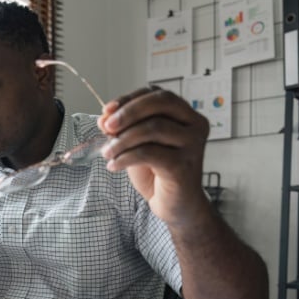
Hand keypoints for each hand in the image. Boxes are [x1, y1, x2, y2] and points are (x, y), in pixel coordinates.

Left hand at [97, 86, 210, 225]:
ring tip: (107, 152)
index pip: (157, 94)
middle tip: (106, 126)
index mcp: (186, 114)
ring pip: (153, 128)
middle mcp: (194, 125)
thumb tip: (104, 118)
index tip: (107, 110)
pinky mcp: (184, 165)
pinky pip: (149, 153)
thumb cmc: (158, 172)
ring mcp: (192, 145)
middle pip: (160, 103)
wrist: (175, 205)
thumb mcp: (138, 144)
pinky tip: (114, 165)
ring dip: (123, 139)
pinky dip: (125, 157)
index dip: (130, 99)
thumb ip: (125, 129)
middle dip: (128, 112)